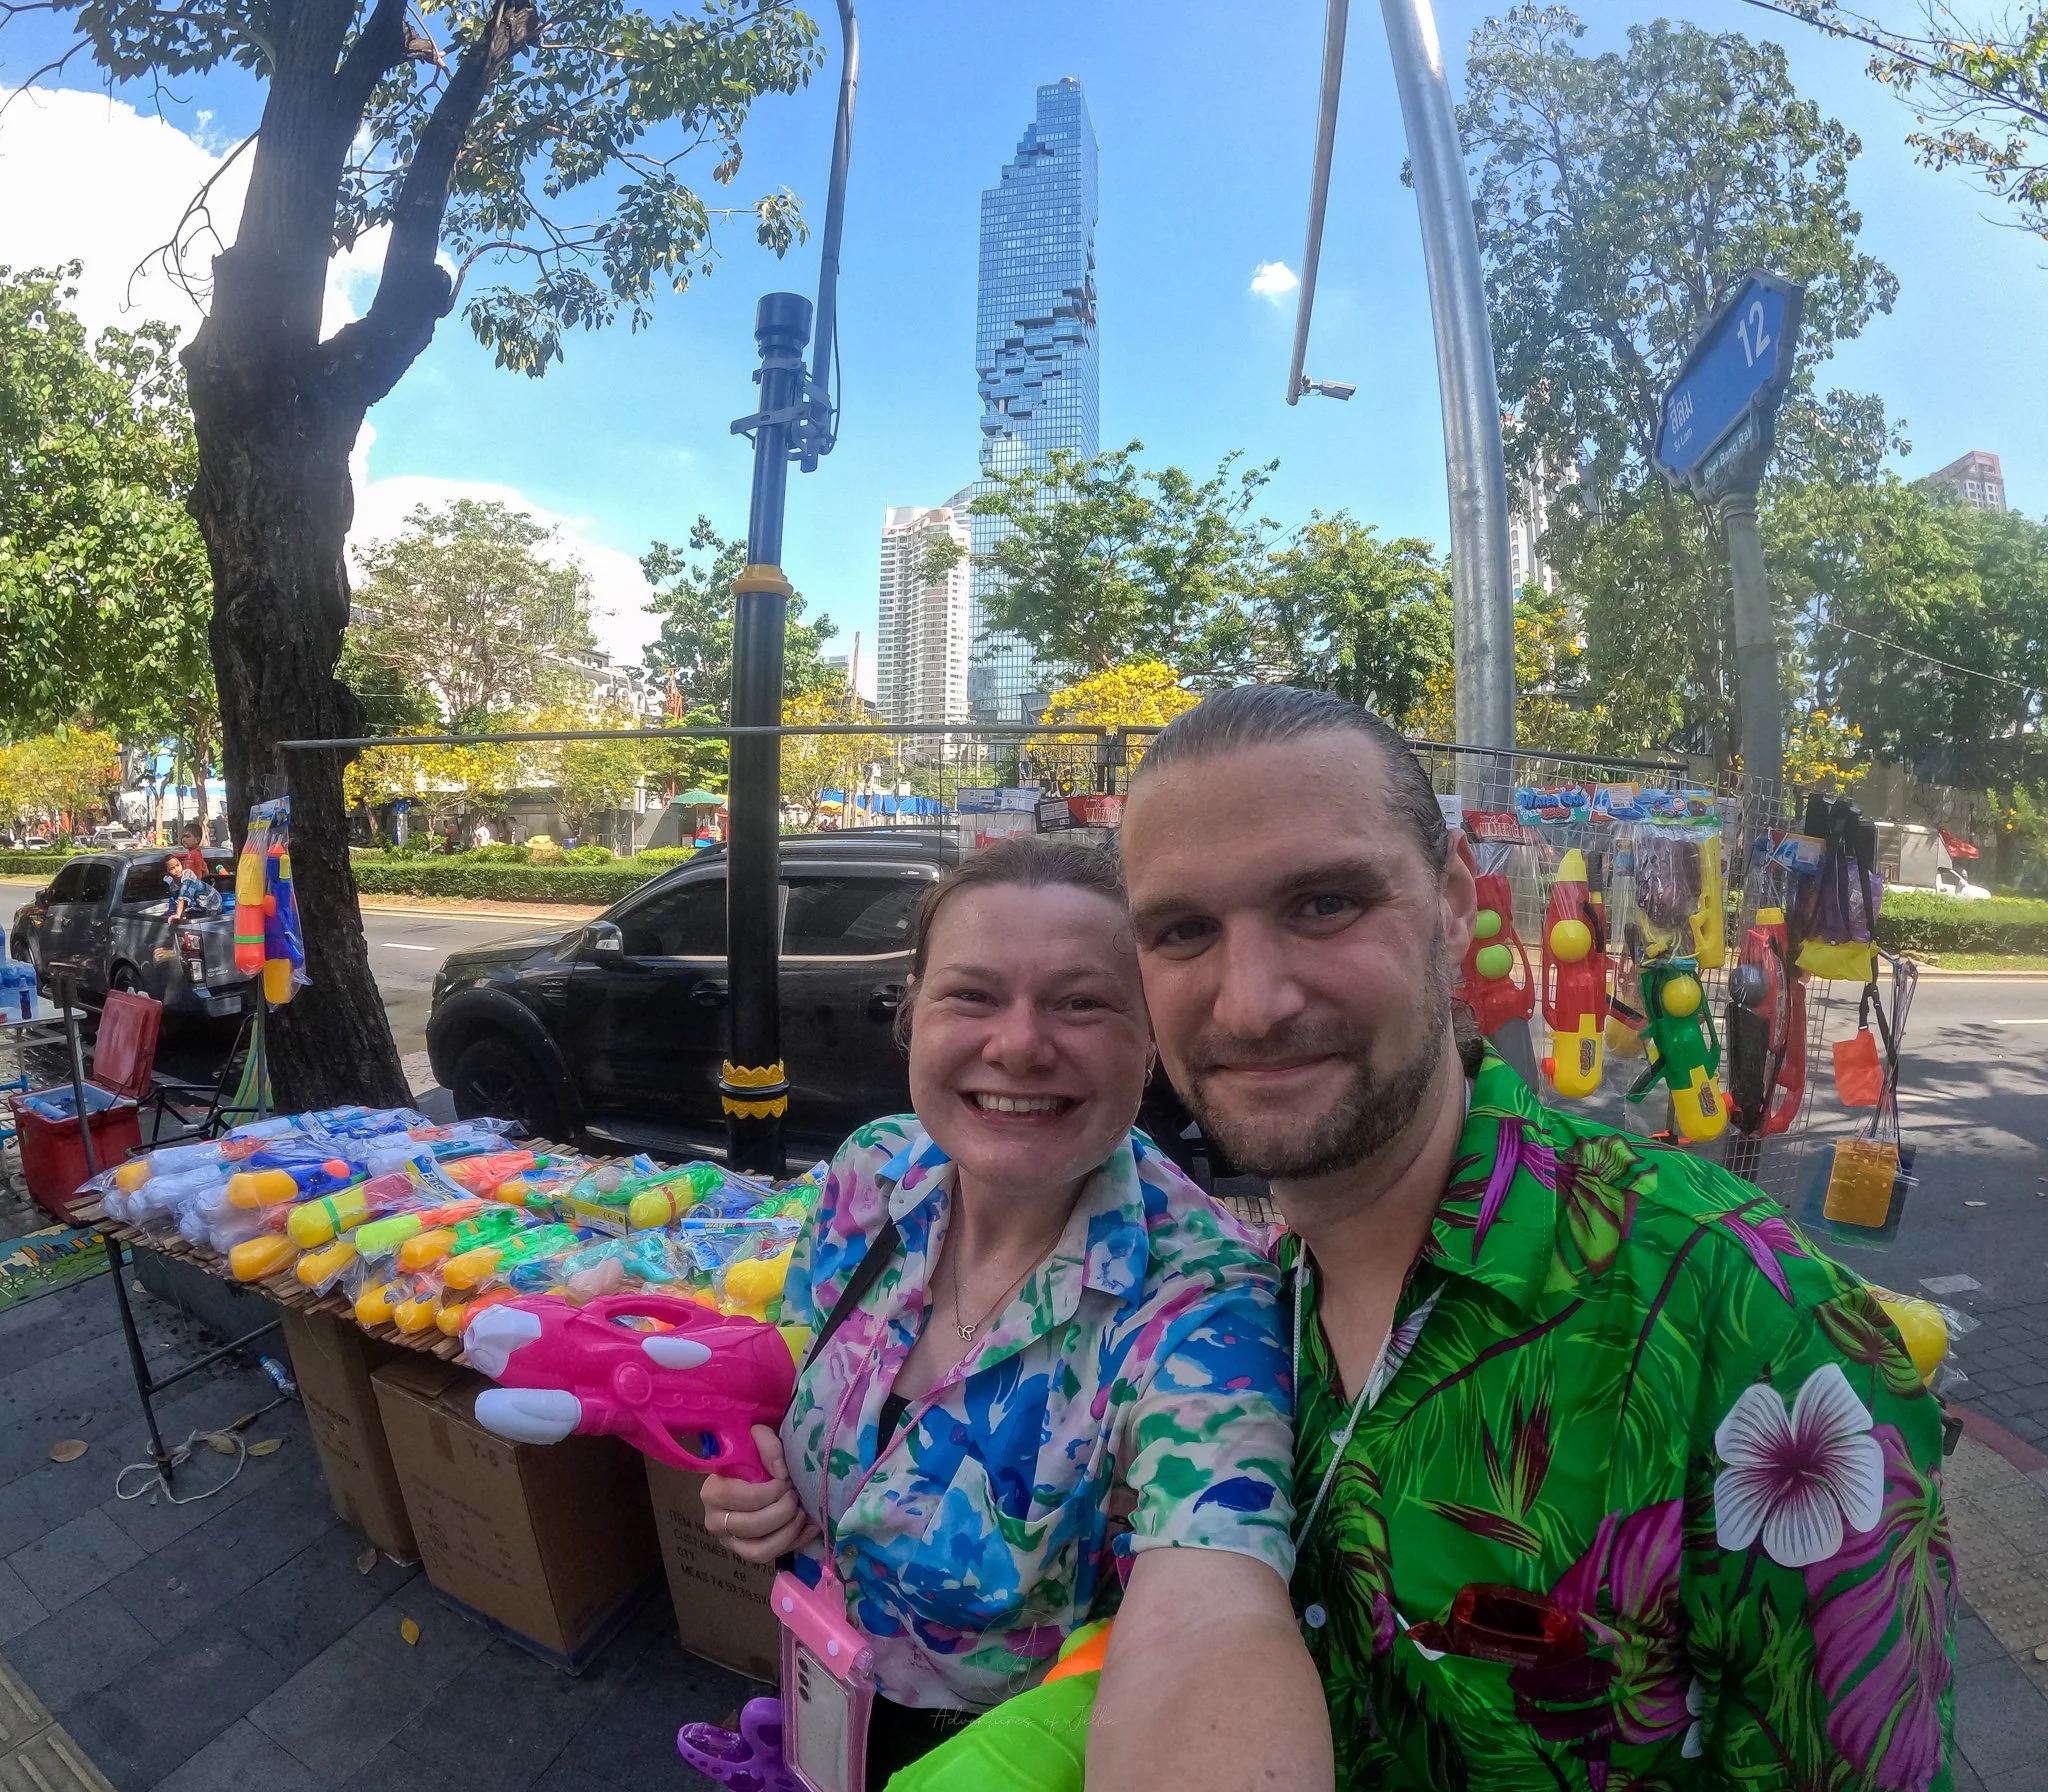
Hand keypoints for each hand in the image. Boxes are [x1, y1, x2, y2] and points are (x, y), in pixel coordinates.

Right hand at [700, 1425, 816, 1563]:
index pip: (746, 1498)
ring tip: (801, 1512)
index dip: (772, 1491)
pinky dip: (794, 1543)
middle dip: (783, 1511)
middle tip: (795, 1495)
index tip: (786, 1479)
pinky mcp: (747, 1553)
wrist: (750, 1472)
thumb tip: (782, 1473)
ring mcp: (730, 1541)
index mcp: (714, 1492)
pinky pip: (771, 1557)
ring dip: (788, 1531)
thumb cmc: (752, 1458)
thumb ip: (768, 1445)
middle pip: (754, 1526)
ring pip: (761, 1550)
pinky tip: (809, 1527)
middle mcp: (716, 1521)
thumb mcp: (757, 1442)